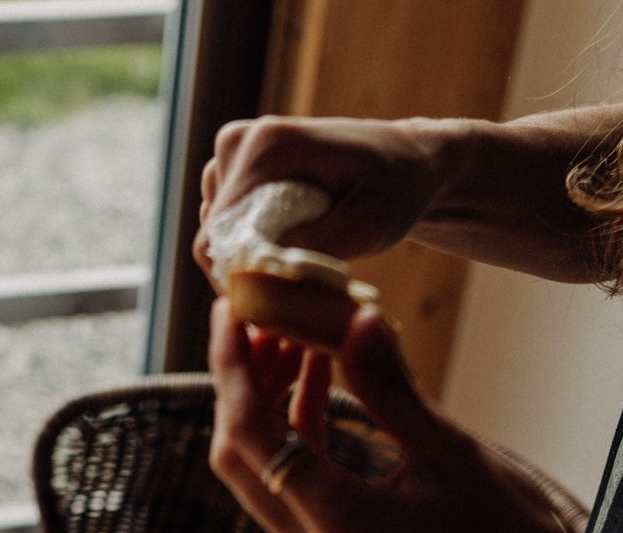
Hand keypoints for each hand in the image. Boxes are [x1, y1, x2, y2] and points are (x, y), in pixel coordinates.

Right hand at [195, 117, 444, 275]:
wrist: (408, 162)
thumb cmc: (396, 189)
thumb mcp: (367, 226)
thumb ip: (311, 250)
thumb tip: (256, 277)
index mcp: (267, 146)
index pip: (218, 234)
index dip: (239, 279)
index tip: (279, 302)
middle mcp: (240, 141)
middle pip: (213, 234)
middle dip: (248, 267)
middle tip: (301, 278)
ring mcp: (235, 151)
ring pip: (217, 230)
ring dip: (251, 254)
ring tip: (304, 253)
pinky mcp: (238, 165)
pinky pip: (225, 221)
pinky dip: (252, 240)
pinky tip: (293, 240)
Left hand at [204, 299, 622, 532]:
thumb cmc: (508, 531)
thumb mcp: (448, 449)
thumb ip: (391, 385)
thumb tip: (354, 316)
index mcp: (337, 520)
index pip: (251, 435)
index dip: (231, 367)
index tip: (231, 309)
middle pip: (239, 455)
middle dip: (240, 381)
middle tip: (257, 316)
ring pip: (261, 470)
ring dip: (265, 404)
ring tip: (290, 336)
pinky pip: (293, 483)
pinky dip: (296, 430)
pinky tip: (319, 378)